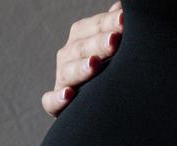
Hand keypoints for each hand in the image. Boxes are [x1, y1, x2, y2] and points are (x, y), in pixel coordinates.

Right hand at [41, 1, 123, 117]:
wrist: (99, 106)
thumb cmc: (110, 70)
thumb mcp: (114, 46)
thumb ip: (116, 26)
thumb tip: (124, 7)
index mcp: (81, 40)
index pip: (94, 27)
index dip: (108, 22)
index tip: (125, 20)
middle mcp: (68, 58)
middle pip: (81, 48)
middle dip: (98, 44)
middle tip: (115, 39)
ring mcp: (62, 80)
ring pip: (68, 72)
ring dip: (80, 68)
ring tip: (94, 64)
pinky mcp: (56, 105)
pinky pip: (51, 102)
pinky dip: (57, 99)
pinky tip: (69, 95)